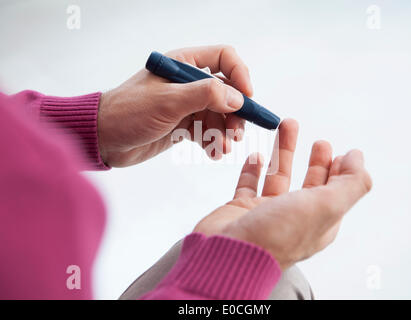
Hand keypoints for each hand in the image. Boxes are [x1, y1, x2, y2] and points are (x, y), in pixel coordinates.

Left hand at [98, 45, 252, 166]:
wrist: (105, 139)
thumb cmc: (129, 112)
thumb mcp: (168, 101)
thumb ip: (205, 96)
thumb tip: (237, 99)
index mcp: (183, 64)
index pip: (224, 59)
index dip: (240, 75)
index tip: (247, 98)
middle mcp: (188, 82)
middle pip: (226, 92)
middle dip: (235, 113)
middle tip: (237, 133)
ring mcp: (186, 104)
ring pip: (218, 114)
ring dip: (224, 131)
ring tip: (222, 148)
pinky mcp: (182, 124)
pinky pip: (207, 130)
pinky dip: (213, 141)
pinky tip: (213, 153)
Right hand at [194, 119, 371, 269]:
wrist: (226, 253)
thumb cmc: (276, 235)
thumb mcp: (326, 207)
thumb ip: (349, 183)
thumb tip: (358, 159)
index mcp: (319, 222)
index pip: (337, 193)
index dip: (343, 173)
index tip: (344, 153)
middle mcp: (294, 218)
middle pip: (310, 185)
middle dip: (317, 162)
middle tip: (321, 142)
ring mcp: (266, 214)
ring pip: (278, 177)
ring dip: (283, 152)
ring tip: (287, 126)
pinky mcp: (241, 210)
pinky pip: (249, 185)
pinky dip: (253, 169)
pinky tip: (256, 156)